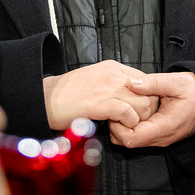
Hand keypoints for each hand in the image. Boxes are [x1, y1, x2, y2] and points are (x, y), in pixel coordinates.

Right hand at [43, 60, 158, 130]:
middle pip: (149, 93)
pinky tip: (117, 127)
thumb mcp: (95, 78)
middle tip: (134, 120)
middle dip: (146, 110)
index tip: (138, 109)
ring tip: (124, 125)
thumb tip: (130, 93)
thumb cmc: (68, 93)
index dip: (146, 97)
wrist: (46, 98)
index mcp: (113, 67)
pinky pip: (129, 114)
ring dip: (137, 119)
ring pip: (143, 104)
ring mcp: (109, 88)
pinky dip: (128, 124)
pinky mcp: (102, 104)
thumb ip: (114, 82)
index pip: (145, 80)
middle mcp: (115, 75)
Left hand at [110, 72, 194, 147]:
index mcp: (164, 127)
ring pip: (132, 141)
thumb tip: (130, 83)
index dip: (118, 127)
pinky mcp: (160, 135)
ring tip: (124, 107)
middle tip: (117, 106)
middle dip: (117, 127)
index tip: (117, 110)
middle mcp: (161, 137)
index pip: (131, 139)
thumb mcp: (175, 81)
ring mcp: (161, 138)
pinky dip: (131, 126)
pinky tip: (133, 110)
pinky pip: (140, 136)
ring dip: (124, 127)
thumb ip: (151, 83)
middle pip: (127, 142)